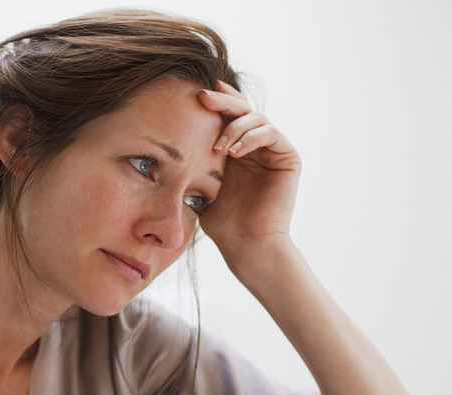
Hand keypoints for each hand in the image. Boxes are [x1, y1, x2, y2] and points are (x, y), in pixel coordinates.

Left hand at [196, 81, 300, 262]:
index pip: (226, 115)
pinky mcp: (287, 157)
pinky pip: (271, 133)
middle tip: (203, 97)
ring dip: (234, 126)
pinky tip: (234, 150)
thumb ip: (193, 159)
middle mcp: (254, 145)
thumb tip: (164, 139)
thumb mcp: (199, 183)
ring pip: (256, 118)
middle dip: (222, 101)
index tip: (193, 93)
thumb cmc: (221, 221)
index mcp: (234, 148)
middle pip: (241, 109)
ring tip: (218, 146)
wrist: (245, 244)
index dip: (214, 101)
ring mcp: (272, 150)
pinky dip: (252, 136)